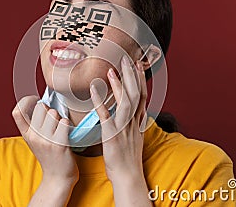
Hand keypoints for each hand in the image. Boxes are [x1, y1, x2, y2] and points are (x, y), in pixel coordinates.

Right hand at [12, 96, 78, 184]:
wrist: (58, 178)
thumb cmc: (50, 156)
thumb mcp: (36, 140)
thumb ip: (35, 124)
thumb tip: (41, 101)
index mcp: (26, 135)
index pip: (17, 112)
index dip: (26, 100)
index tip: (35, 100)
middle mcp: (33, 137)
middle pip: (40, 107)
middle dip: (49, 109)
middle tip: (54, 120)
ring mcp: (46, 141)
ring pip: (54, 112)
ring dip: (60, 117)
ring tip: (60, 129)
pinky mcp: (59, 144)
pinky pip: (64, 121)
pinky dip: (67, 124)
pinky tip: (66, 134)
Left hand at [90, 56, 147, 181]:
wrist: (128, 176)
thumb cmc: (128, 157)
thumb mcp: (135, 136)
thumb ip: (135, 121)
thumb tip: (136, 112)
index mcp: (138, 122)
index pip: (142, 96)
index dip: (140, 79)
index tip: (137, 65)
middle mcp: (133, 122)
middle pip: (135, 94)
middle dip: (132, 76)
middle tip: (126, 59)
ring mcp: (123, 128)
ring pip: (124, 103)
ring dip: (118, 86)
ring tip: (112, 70)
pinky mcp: (112, 135)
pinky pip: (106, 116)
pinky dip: (100, 101)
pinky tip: (94, 90)